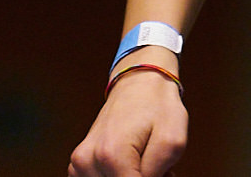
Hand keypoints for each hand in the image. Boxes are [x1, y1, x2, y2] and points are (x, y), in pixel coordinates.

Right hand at [67, 64, 187, 176]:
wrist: (139, 83)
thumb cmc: (158, 107)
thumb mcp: (172, 142)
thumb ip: (156, 176)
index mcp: (111, 155)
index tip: (163, 171)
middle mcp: (88, 161)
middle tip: (156, 165)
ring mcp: (79, 164)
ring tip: (143, 160)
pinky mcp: (78, 165)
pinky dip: (117, 176)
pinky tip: (129, 164)